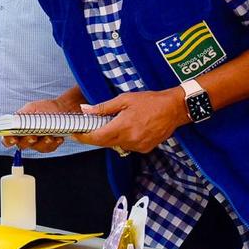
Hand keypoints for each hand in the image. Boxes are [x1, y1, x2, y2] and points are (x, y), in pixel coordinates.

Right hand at [2, 98, 67, 152]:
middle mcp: (26, 138)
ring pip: (37, 148)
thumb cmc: (44, 108)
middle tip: (33, 136)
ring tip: (49, 136)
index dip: (8, 140)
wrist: (60, 109)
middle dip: (27, 141)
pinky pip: (50, 148)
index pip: (7, 139)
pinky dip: (54, 143)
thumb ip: (22, 114)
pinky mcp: (48, 145)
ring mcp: (37, 143)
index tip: (14, 138)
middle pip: (22, 145)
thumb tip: (15, 118)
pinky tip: (58, 138)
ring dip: (43, 143)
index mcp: (18, 129)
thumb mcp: (32, 107)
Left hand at [74, 88, 188, 153]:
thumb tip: (85, 110)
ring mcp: (138, 146)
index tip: (75, 134)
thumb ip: (103, 107)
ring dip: (110, 137)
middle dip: (94, 136)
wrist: (174, 109)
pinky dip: (123, 139)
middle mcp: (129, 140)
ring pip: (116, 145)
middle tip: (88, 127)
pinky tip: (128, 128)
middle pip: (104, 143)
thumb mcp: (124, 99)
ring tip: (113, 124)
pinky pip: (127, 146)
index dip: (83, 137)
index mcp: (123, 127)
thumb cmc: (150, 101)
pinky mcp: (145, 149)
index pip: (97, 138)